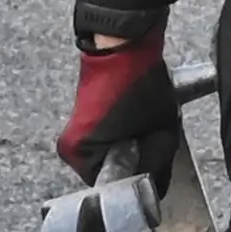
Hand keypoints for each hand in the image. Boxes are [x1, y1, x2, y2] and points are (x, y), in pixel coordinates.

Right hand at [57, 34, 178, 181]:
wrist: (123, 43)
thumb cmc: (138, 83)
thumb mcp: (160, 130)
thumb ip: (158, 163)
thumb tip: (158, 187)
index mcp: (81, 155)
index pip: (113, 188)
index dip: (138, 180)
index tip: (154, 168)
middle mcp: (70, 149)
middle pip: (110, 172)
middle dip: (134, 162)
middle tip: (152, 142)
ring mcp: (73, 134)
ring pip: (109, 156)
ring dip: (128, 148)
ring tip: (143, 126)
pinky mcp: (80, 121)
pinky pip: (104, 140)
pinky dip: (121, 136)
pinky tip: (135, 120)